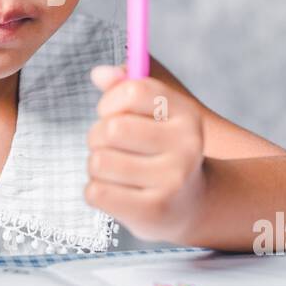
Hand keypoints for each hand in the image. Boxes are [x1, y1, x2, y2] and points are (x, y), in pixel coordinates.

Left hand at [85, 65, 208, 243]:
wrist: (191, 206)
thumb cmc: (162, 151)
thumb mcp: (155, 115)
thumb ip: (125, 87)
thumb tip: (98, 73)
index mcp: (187, 115)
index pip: (133, 91)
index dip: (110, 100)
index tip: (111, 113)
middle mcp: (186, 147)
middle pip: (111, 129)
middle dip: (96, 136)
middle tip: (108, 146)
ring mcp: (172, 181)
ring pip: (99, 161)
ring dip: (95, 166)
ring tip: (114, 171)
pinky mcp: (153, 211)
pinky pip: (96, 192)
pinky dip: (95, 191)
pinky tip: (115, 192)